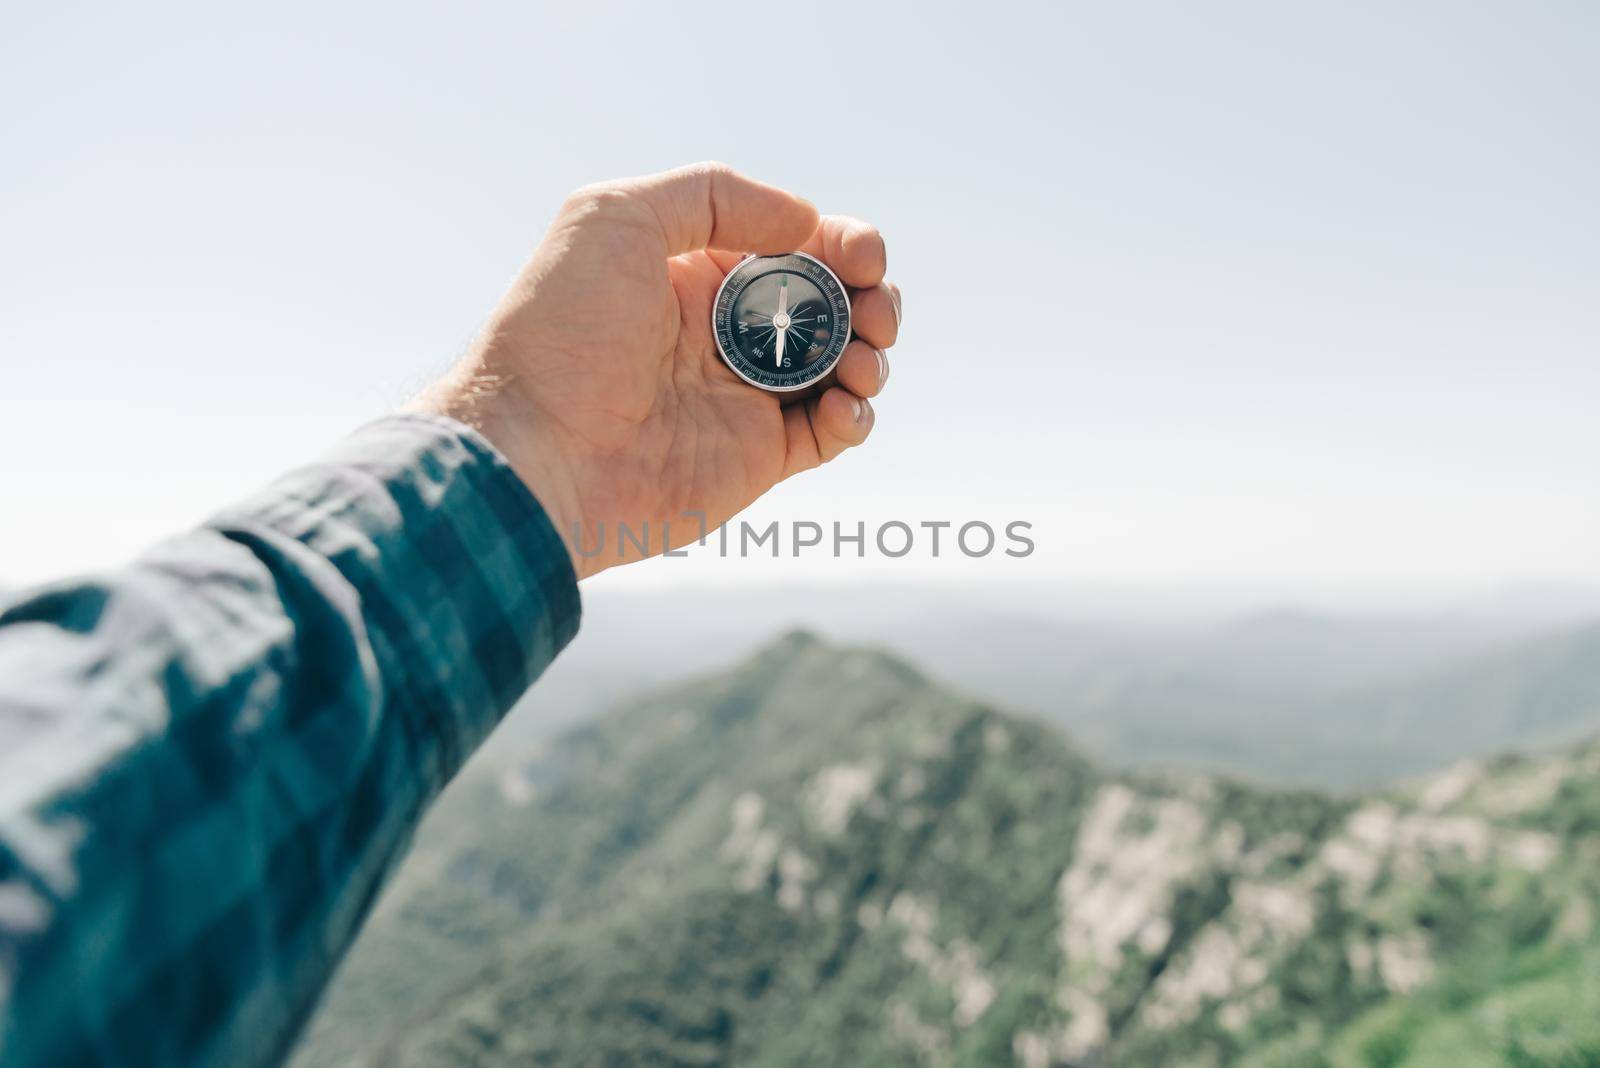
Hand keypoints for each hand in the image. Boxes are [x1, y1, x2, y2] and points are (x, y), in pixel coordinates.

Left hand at [412, 162, 899, 579]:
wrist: (536, 448)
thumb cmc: (562, 329)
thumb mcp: (616, 215)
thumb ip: (714, 197)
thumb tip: (804, 221)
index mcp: (695, 275)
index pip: (793, 249)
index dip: (840, 244)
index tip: (863, 252)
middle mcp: (722, 336)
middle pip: (829, 306)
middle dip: (869, 297)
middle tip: (875, 305)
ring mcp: (741, 400)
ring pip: (841, 368)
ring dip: (870, 354)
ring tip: (861, 358)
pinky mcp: (755, 459)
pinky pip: (829, 434)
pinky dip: (854, 416)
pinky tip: (841, 404)